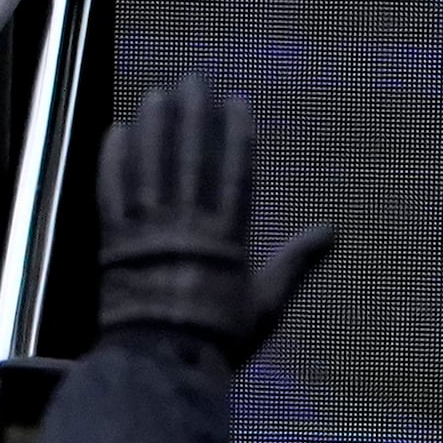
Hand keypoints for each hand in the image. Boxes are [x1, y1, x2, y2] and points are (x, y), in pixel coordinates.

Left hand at [88, 77, 336, 362]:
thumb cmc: (220, 335)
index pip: (232, 172)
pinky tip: (116, 133)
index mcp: (226, 236)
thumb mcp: (268, 302)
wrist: (161, 362)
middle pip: (187, 159)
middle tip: (190, 81)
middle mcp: (185, 224)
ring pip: (148, 167)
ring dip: (152, 128)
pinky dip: (112, 161)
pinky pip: (110, 194)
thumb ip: (297, 261)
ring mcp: (146, 231)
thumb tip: (332, 230)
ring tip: (155, 95)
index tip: (236, 101)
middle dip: (190, 116)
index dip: (234, 134)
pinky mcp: (113, 244)